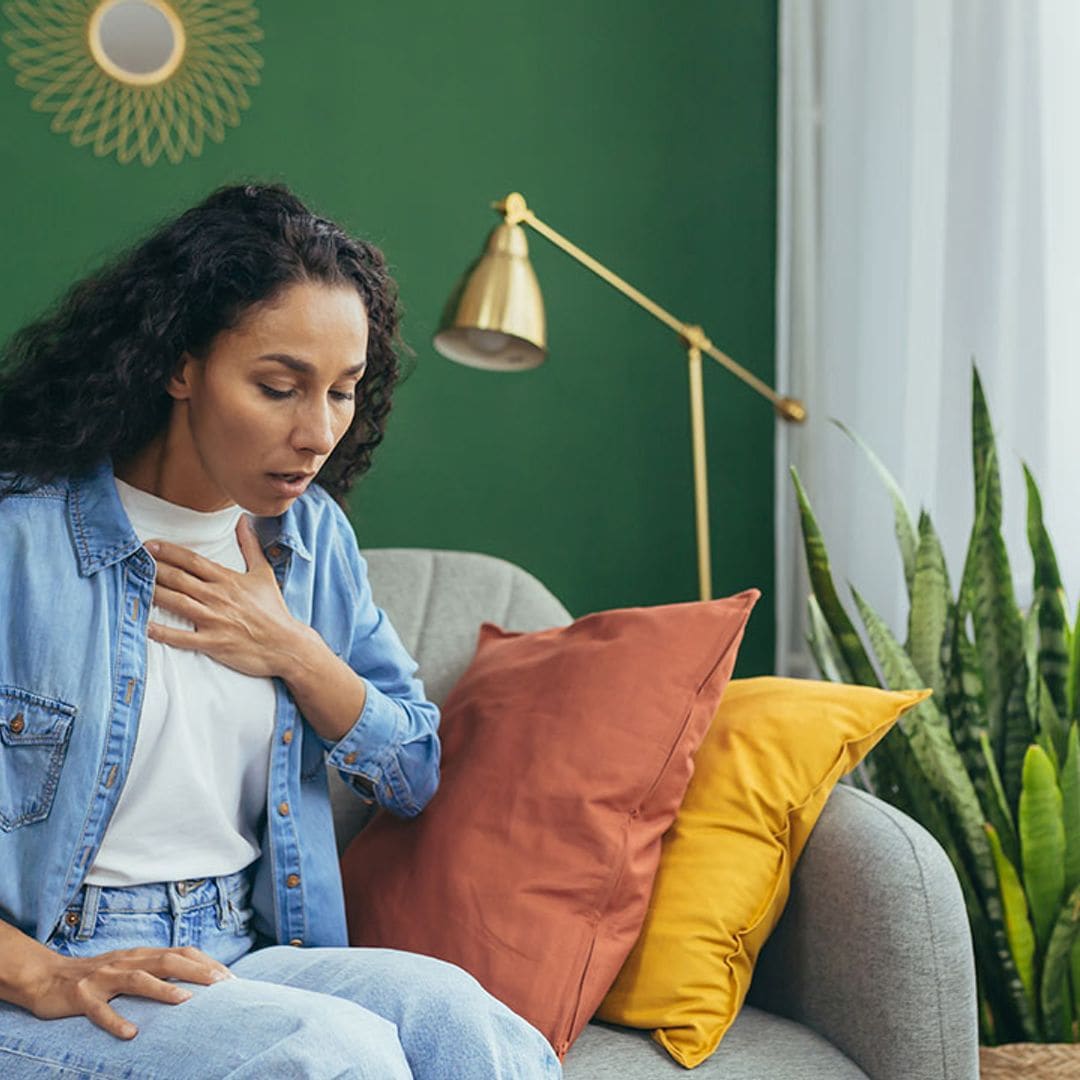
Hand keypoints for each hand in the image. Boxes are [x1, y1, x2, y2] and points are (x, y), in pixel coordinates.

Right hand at [26, 945, 234, 1038]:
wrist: (46, 976)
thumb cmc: (98, 975)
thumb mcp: (131, 966)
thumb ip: (158, 970)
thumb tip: (195, 980)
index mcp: (141, 955)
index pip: (182, 952)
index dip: (207, 963)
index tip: (231, 978)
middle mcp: (126, 961)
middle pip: (167, 961)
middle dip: (197, 971)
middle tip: (223, 985)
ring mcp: (103, 978)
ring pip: (138, 980)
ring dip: (163, 990)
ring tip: (187, 1000)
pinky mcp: (81, 997)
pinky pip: (99, 1010)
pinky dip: (115, 1020)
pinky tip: (131, 1034)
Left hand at [146, 516, 304, 677]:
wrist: (286, 644)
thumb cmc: (274, 609)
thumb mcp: (264, 573)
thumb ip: (250, 546)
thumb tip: (244, 520)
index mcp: (228, 580)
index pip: (193, 561)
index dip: (169, 552)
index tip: (150, 545)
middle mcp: (218, 597)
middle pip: (179, 579)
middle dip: (155, 568)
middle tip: (134, 560)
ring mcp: (214, 620)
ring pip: (177, 603)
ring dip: (154, 593)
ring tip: (134, 586)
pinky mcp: (213, 643)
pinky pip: (182, 637)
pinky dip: (162, 632)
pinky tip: (145, 627)